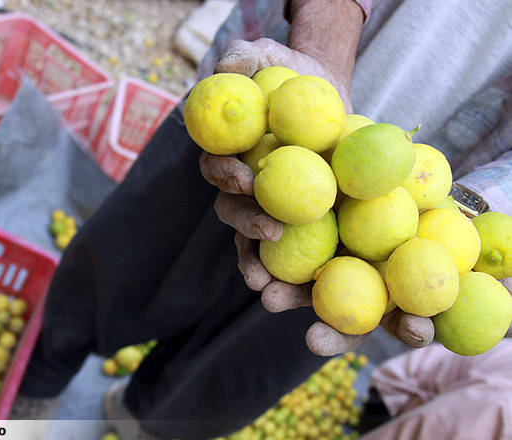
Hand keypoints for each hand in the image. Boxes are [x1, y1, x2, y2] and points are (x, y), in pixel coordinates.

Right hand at [201, 38, 435, 355]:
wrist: (329, 100)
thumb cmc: (295, 77)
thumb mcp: (273, 59)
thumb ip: (245, 60)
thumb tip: (229, 67)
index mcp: (235, 161)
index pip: (222, 176)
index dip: (228, 180)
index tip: (245, 181)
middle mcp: (249, 195)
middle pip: (240, 224)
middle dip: (249, 244)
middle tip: (260, 267)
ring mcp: (278, 216)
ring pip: (264, 252)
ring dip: (268, 279)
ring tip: (275, 300)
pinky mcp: (311, 233)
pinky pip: (307, 263)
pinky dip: (312, 288)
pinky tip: (324, 312)